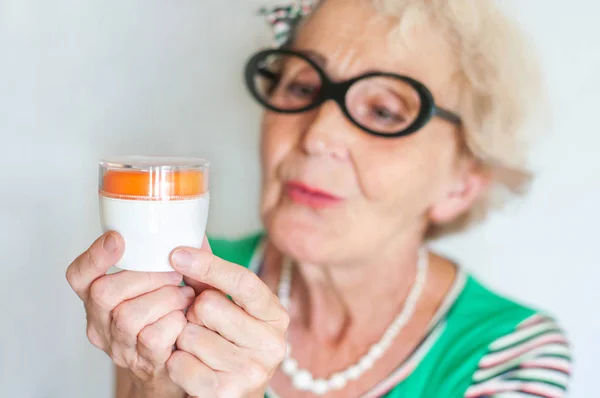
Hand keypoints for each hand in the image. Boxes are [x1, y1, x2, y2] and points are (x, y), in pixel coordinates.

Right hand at [66, 232, 194, 396]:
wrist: (174, 362)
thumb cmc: (169, 313)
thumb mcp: (160, 282)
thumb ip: (169, 257)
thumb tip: (190, 228)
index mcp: (97, 297)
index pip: (79, 275)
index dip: (94, 256)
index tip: (117, 239)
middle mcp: (100, 323)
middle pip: (104, 293)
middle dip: (146, 277)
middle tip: (175, 274)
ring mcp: (118, 346)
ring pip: (129, 317)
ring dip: (166, 299)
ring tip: (184, 296)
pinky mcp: (141, 363)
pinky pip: (154, 339)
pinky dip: (175, 322)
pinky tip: (184, 318)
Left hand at [165, 241, 289, 397]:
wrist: (233, 392)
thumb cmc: (229, 341)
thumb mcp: (229, 305)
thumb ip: (212, 273)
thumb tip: (192, 236)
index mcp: (275, 315)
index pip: (244, 281)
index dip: (209, 265)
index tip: (177, 253)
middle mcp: (272, 344)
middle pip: (208, 306)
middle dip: (193, 311)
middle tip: (201, 323)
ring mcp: (252, 371)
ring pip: (189, 335)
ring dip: (182, 338)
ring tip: (198, 346)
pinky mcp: (226, 393)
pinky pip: (180, 364)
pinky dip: (176, 362)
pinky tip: (190, 365)